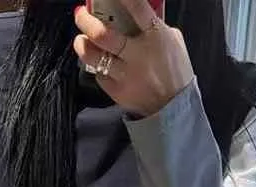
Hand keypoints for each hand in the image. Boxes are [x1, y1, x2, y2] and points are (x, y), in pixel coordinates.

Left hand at [74, 0, 193, 118]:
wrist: (174, 107)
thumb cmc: (175, 70)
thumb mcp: (174, 41)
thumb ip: (156, 25)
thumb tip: (138, 13)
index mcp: (156, 36)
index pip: (137, 7)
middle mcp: (138, 54)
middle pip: (103, 34)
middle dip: (86, 21)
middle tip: (80, 14)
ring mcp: (126, 75)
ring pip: (93, 57)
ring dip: (82, 45)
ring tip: (81, 40)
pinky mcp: (117, 92)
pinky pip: (100, 75)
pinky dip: (98, 68)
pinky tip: (100, 64)